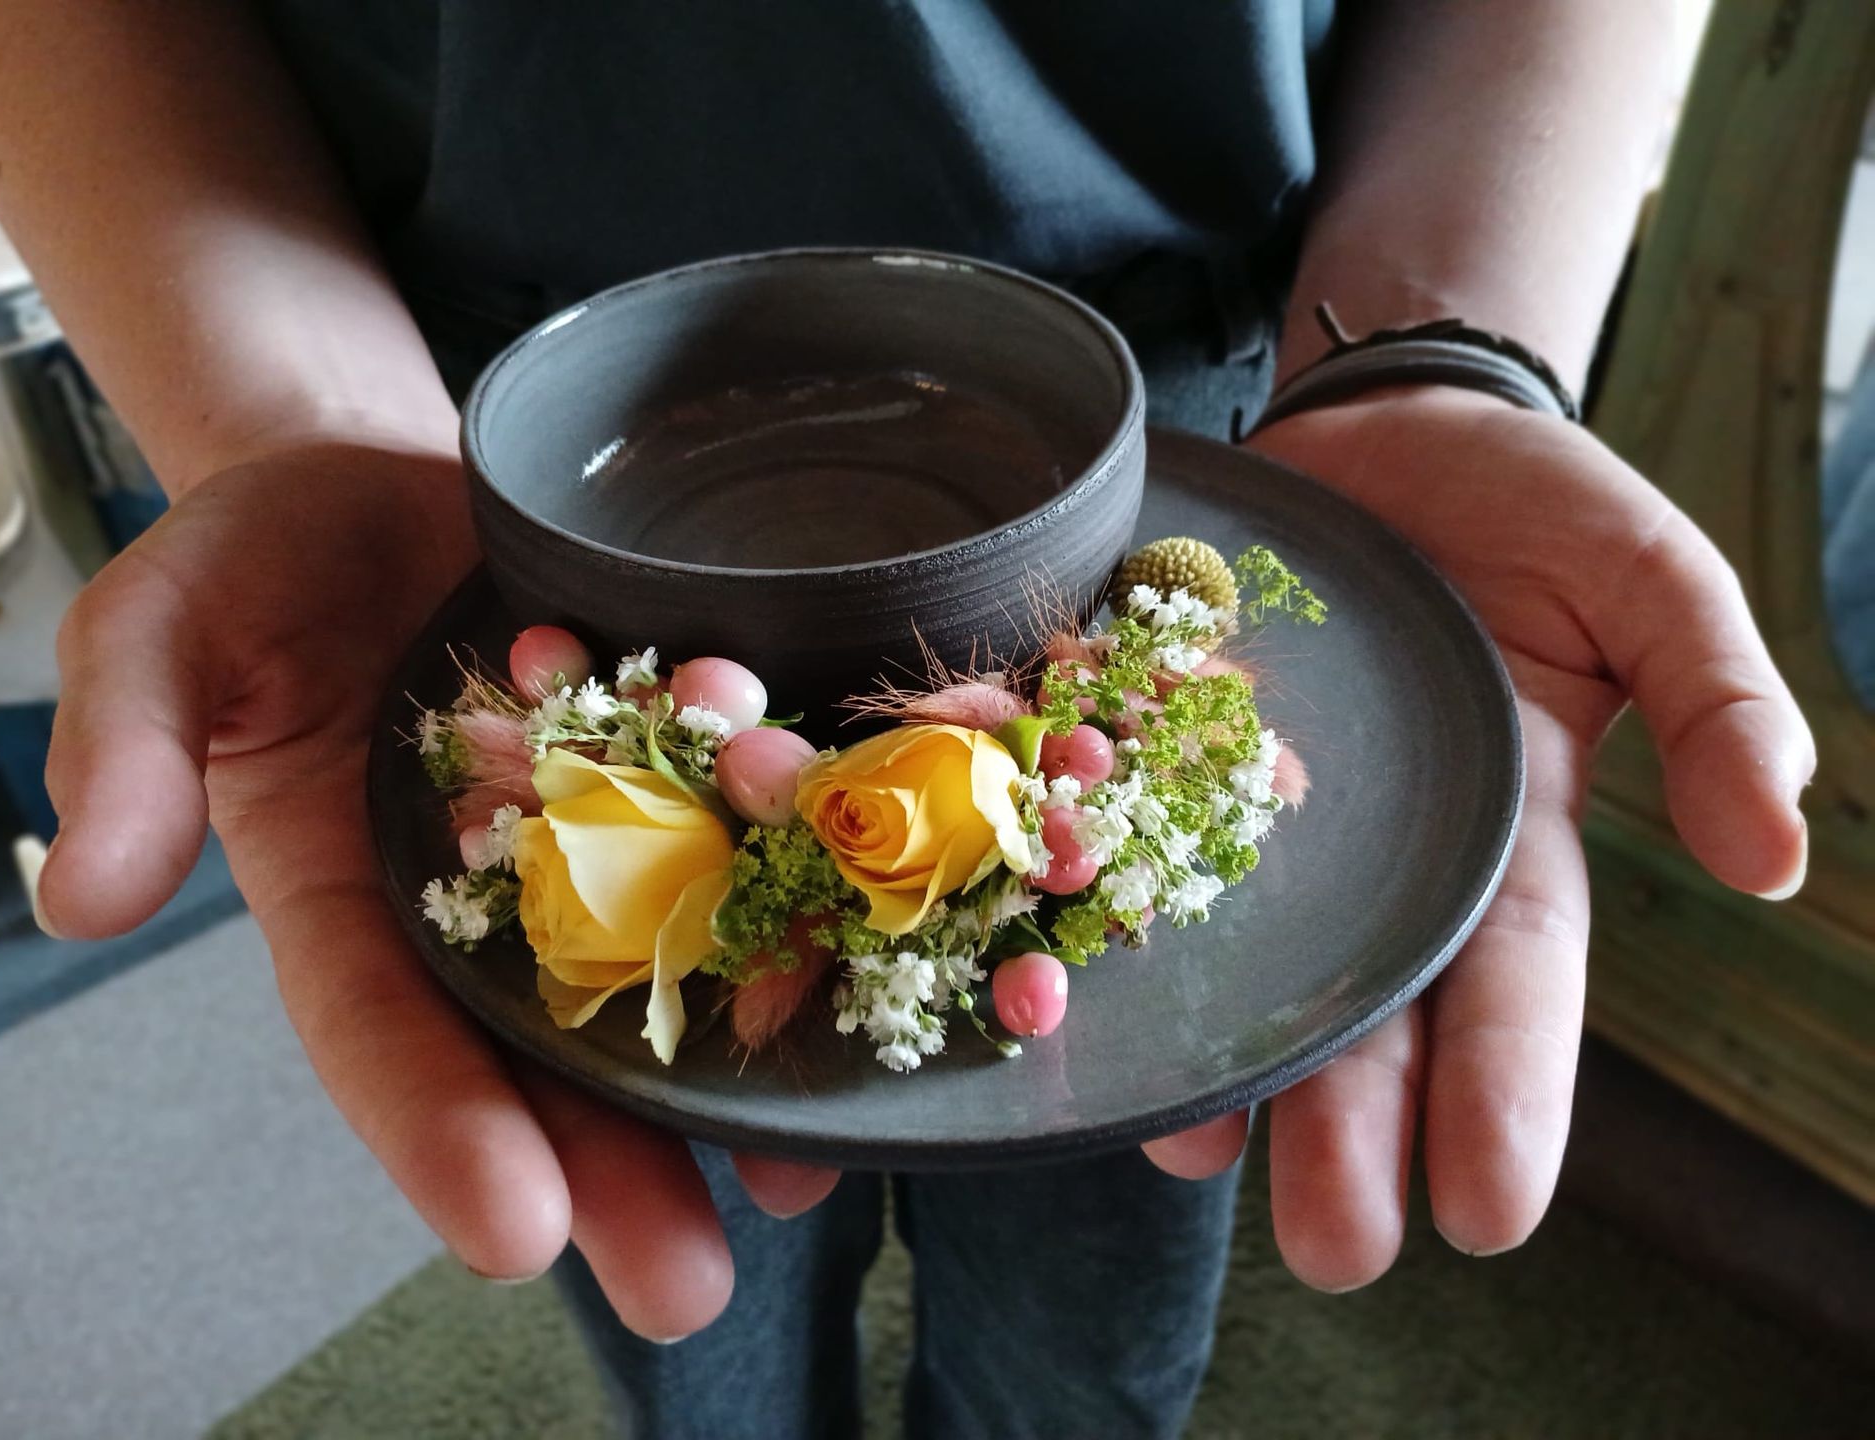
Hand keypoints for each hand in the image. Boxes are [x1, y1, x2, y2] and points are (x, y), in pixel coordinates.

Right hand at [37, 440, 835, 1338]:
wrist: (394, 481)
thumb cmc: (258, 557)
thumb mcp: (159, 628)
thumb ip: (127, 749)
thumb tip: (85, 894)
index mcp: (348, 894)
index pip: (386, 1031)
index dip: (442, 1131)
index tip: (512, 1230)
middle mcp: (485, 896)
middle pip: (548, 1052)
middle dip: (618, 1170)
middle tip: (684, 1283)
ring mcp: (599, 838)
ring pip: (664, 980)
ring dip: (735, 1082)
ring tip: (800, 1181)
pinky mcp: (686, 771)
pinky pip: (747, 854)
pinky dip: (797, 915)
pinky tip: (861, 983)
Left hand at [1141, 388, 1812, 1288]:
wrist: (1379, 426)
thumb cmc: (1531, 504)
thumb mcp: (1651, 582)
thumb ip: (1717, 704)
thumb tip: (1775, 855)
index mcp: (1504, 833)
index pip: (1515, 979)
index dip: (1509, 1091)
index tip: (1494, 1209)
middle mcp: (1376, 857)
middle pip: (1368, 1012)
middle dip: (1352, 1132)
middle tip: (1336, 1248)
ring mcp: (1260, 814)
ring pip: (1241, 966)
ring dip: (1219, 1072)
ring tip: (1194, 1166)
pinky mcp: (1157, 753)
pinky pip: (1130, 854)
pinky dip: (1108, 930)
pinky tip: (1076, 1010)